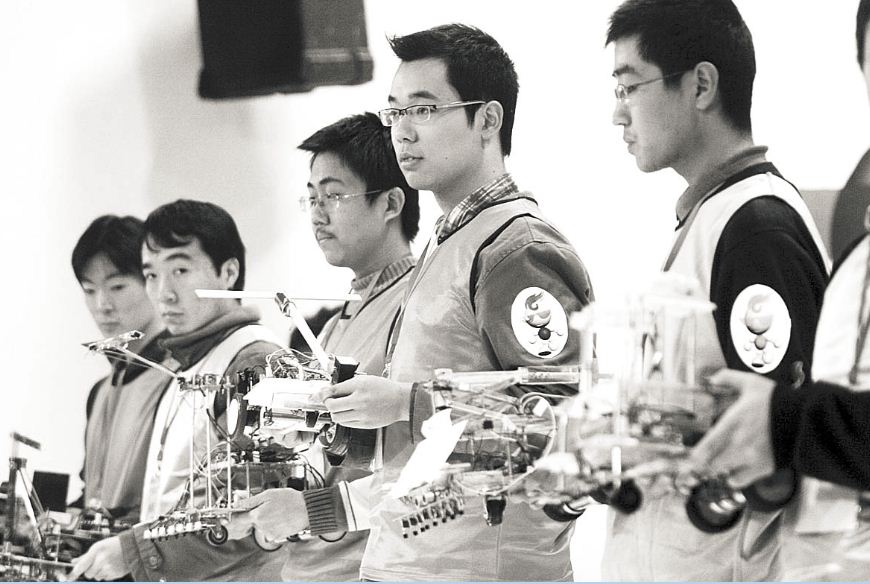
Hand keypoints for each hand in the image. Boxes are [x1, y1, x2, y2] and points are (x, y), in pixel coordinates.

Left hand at [67, 536, 126, 580]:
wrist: (132, 546)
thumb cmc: (114, 544)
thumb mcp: (98, 546)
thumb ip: (85, 556)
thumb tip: (73, 562)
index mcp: (97, 551)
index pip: (81, 566)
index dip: (73, 574)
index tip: (69, 578)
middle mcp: (102, 560)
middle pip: (88, 574)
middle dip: (90, 570)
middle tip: (96, 564)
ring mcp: (109, 568)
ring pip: (96, 577)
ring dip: (98, 572)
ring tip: (106, 563)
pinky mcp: (115, 574)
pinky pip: (105, 578)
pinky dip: (106, 574)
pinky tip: (111, 566)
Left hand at [226, 488, 307, 542]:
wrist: (307, 510)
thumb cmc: (290, 500)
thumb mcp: (269, 494)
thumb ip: (251, 500)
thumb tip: (237, 505)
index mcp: (257, 515)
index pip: (239, 518)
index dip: (235, 516)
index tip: (231, 516)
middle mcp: (261, 526)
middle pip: (253, 521)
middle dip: (258, 514)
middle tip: (270, 507)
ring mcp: (269, 533)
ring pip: (261, 526)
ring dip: (267, 520)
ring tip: (279, 512)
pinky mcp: (277, 537)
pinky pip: (270, 531)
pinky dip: (274, 526)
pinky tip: (281, 519)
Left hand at [310, 375, 410, 428]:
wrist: (400, 401)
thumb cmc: (384, 389)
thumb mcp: (364, 380)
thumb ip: (346, 385)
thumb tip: (329, 391)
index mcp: (359, 386)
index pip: (333, 391)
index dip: (322, 393)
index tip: (317, 395)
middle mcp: (360, 401)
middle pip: (332, 406)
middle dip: (328, 403)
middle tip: (331, 401)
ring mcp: (362, 415)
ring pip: (337, 417)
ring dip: (335, 412)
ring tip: (342, 407)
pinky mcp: (365, 425)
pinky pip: (346, 424)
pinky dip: (344, 419)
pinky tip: (350, 413)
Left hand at [688, 368, 776, 488]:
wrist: (805, 419)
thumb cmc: (778, 401)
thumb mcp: (751, 383)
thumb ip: (728, 378)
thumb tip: (713, 378)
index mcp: (731, 424)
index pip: (705, 447)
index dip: (692, 457)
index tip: (685, 460)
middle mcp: (738, 445)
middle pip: (710, 464)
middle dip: (701, 463)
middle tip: (698, 460)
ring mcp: (750, 459)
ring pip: (722, 472)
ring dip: (716, 469)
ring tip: (715, 462)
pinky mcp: (762, 469)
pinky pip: (739, 481)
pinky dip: (732, 478)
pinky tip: (732, 469)